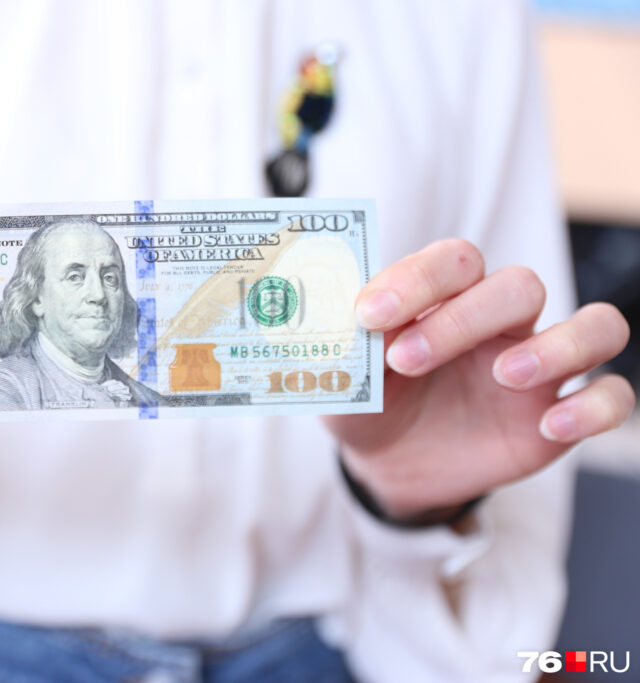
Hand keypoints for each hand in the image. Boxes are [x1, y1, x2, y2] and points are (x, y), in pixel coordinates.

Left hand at [322, 239, 634, 521]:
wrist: (387, 464)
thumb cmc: (368, 402)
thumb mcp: (343, 380)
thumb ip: (346, 350)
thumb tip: (342, 323)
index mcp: (446, 297)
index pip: (453, 262)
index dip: (416, 280)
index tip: (367, 314)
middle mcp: (498, 321)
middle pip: (518, 287)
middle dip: (463, 318)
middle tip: (406, 358)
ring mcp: (537, 365)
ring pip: (595, 326)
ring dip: (559, 346)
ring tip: (505, 376)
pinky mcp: (558, 412)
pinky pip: (613, 395)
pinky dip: (595, 407)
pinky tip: (551, 427)